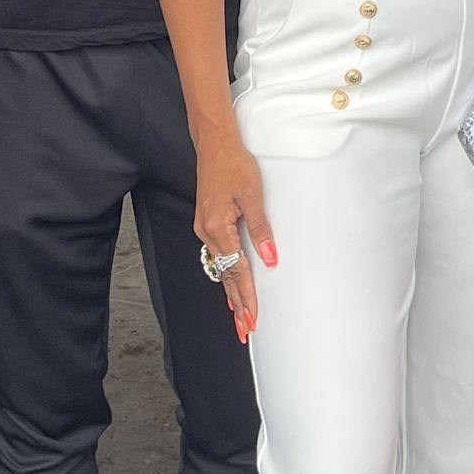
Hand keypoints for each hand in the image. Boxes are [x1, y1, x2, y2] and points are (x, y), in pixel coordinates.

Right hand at [195, 130, 274, 340]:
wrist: (214, 144)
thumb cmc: (234, 164)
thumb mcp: (252, 195)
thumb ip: (260, 228)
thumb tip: (269, 257)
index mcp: (217, 227)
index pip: (237, 270)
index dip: (246, 296)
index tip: (252, 317)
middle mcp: (207, 232)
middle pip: (225, 275)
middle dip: (236, 304)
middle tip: (246, 329)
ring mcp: (204, 228)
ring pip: (220, 268)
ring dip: (231, 292)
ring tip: (239, 316)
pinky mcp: (207, 223)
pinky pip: (217, 255)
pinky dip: (226, 273)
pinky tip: (231, 283)